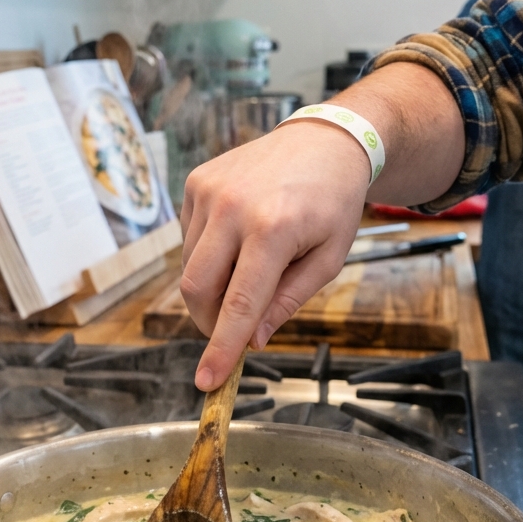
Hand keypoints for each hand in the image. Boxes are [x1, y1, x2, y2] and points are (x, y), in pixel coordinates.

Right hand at [181, 121, 370, 389]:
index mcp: (272, 229)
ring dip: (212, 285)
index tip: (207, 382)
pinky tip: (240, 237)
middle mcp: (232, 208)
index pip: (238, 304)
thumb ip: (288, 300)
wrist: (326, 140)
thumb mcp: (328, 259)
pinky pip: (190, 239)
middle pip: (196, 289)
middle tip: (233, 330)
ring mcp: (208, 191)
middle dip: (209, 321)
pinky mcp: (196, 182)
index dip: (221, 348)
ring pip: (189, 266)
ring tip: (252, 266)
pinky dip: (209, 254)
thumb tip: (252, 338)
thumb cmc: (333, 202)